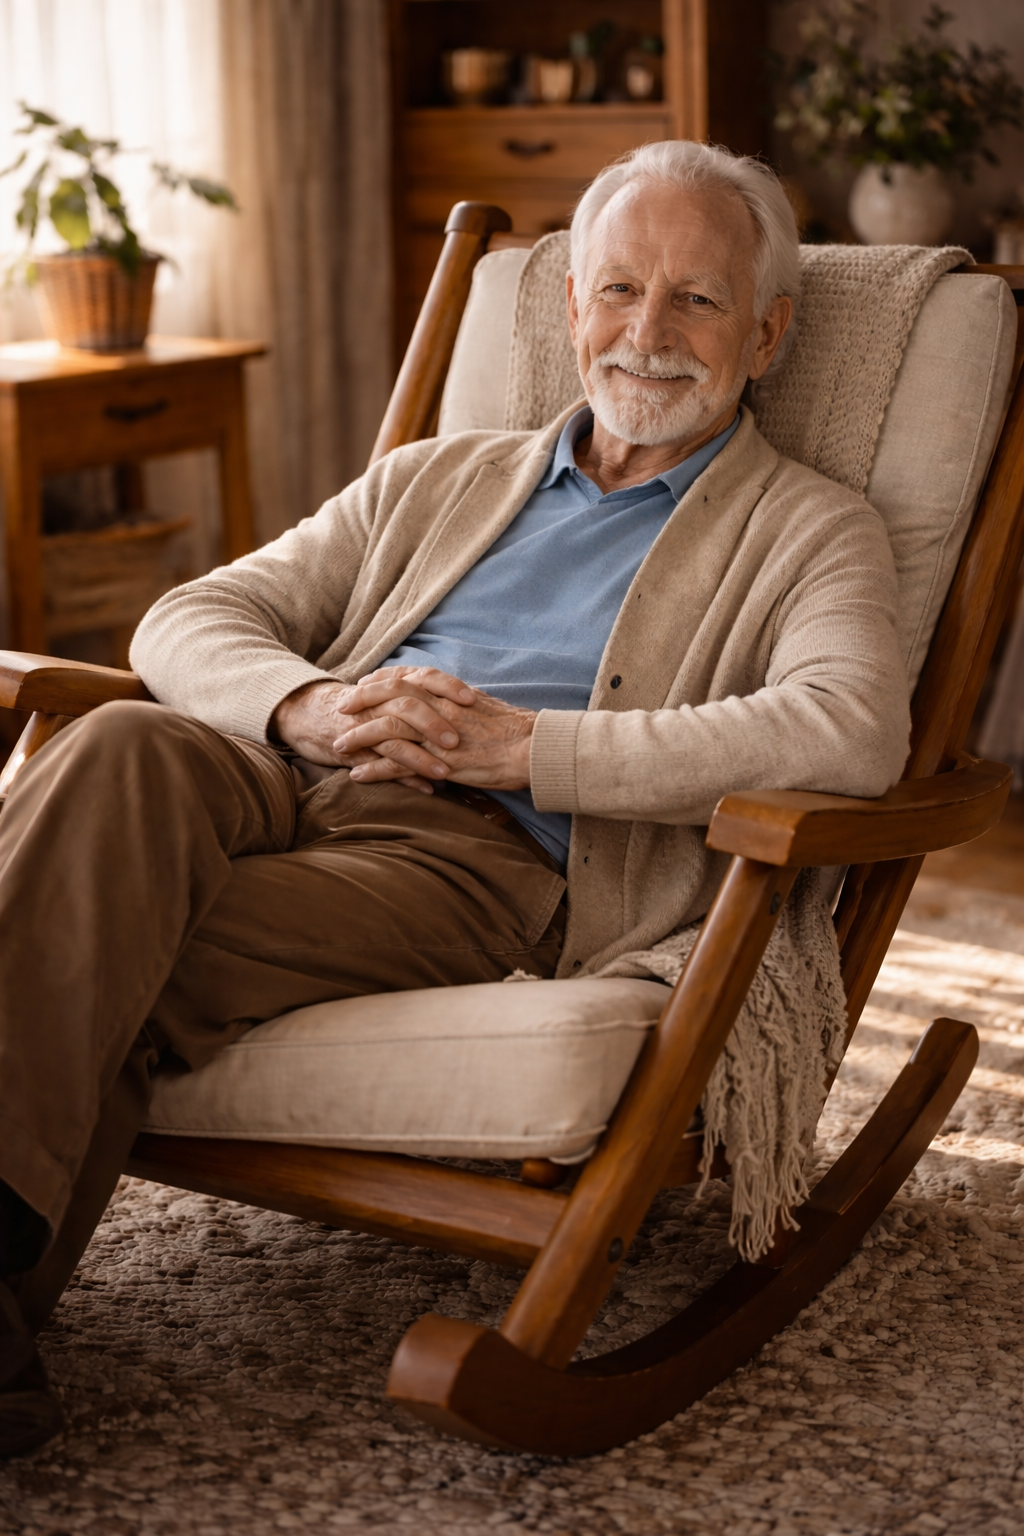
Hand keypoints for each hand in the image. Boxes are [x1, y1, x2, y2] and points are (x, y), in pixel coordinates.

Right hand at [270, 677, 465, 793]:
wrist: (308, 714)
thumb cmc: (358, 705)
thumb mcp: (385, 691)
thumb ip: (416, 693)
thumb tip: (459, 704)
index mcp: (391, 686)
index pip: (422, 678)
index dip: (447, 686)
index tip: (472, 699)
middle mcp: (377, 704)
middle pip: (407, 707)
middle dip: (434, 724)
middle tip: (458, 740)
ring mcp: (364, 729)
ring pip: (393, 740)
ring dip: (421, 758)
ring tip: (446, 773)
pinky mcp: (354, 753)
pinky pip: (380, 766)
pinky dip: (404, 779)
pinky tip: (426, 790)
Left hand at [336, 666, 536, 790]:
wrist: (532, 749)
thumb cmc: (515, 731)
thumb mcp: (484, 706)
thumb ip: (460, 703)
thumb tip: (450, 702)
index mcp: (449, 693)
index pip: (407, 677)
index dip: (382, 680)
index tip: (365, 683)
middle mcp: (439, 707)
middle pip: (390, 694)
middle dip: (361, 700)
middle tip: (342, 709)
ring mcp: (437, 734)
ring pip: (387, 727)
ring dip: (359, 736)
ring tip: (339, 747)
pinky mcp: (439, 761)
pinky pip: (399, 764)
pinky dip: (375, 769)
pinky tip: (358, 776)